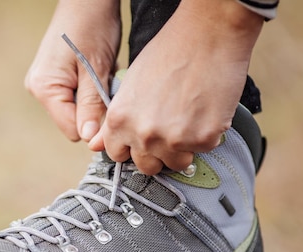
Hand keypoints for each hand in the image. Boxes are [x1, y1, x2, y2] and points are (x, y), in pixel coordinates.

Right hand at [25, 0, 121, 141]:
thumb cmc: (92, 25)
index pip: (72, 130)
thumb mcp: (96, 69)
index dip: (95, 125)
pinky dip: (88, 90)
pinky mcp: (52, 78)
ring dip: (93, 100)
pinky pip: (74, 97)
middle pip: (72, 122)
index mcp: (44, 89)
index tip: (112, 109)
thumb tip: (90, 140)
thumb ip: (92, 106)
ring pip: (75, 111)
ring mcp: (43, 83)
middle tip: (107, 84)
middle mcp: (38, 89)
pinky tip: (94, 72)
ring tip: (100, 75)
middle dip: (94, 110)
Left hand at [88, 0, 263, 174]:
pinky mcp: (203, 138)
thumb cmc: (168, 52)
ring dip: (183, 148)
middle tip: (169, 130)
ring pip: (177, 163)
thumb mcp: (129, 85)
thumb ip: (113, 121)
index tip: (141, 138)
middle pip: (147, 166)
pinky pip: (204, 149)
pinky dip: (207, 134)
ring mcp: (173, 140)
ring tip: (189, 118)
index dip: (131, 147)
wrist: (208, 34)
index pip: (117, 154)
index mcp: (119, 121)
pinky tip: (205, 109)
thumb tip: (94, 145)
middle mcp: (143, 135)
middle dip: (157, 153)